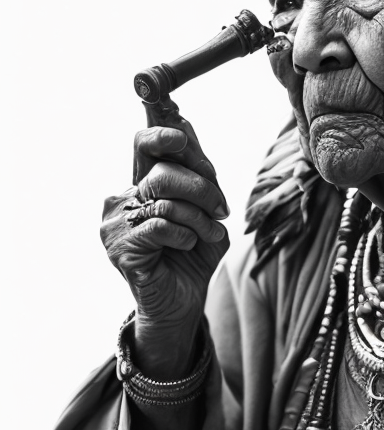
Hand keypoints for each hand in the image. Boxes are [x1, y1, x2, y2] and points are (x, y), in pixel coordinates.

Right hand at [101, 99, 229, 377]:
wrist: (183, 303)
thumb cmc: (194, 255)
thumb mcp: (206, 210)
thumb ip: (199, 174)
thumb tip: (186, 125)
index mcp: (142, 186)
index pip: (144, 146)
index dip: (165, 136)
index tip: (184, 136)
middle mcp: (123, 199)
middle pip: (163, 171)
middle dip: (202, 187)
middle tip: (221, 208)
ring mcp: (116, 223)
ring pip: (165, 199)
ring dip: (199, 217)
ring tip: (210, 234)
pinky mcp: (119, 246)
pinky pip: (161, 225)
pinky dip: (185, 235)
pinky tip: (188, 246)